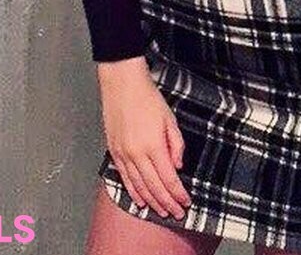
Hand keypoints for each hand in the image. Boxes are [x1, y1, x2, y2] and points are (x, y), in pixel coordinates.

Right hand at [96, 58, 191, 218]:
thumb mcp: (170, 119)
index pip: (168, 179)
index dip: (178, 194)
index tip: (186, 202)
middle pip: (154, 187)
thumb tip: (177, 166)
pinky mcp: (114, 152)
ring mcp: (123, 154)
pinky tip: (140, 200)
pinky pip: (124, 178)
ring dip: (152, 202)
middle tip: (177, 214)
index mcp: (153, 145)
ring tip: (162, 212)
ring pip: (138, 187)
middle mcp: (137, 154)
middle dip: (167, 203)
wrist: (122, 85)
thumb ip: (176, 144)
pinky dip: (133, 192)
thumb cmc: (148, 98)